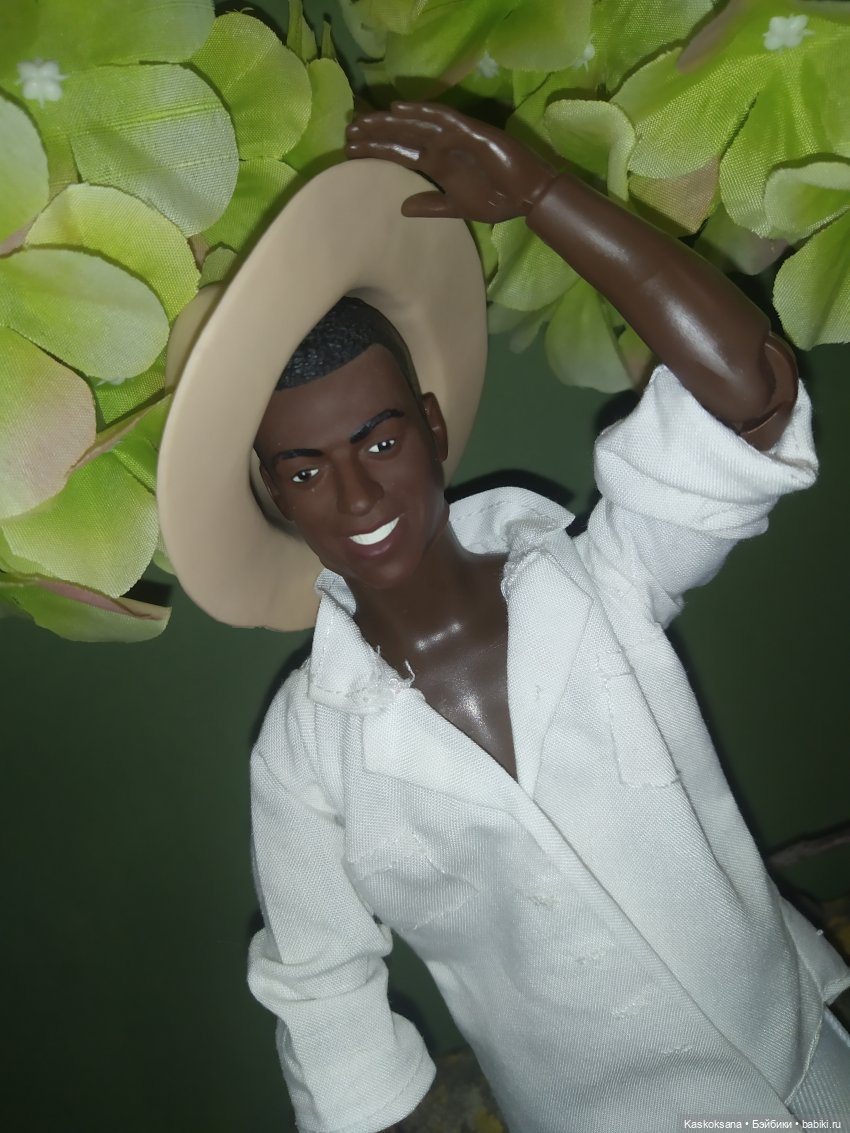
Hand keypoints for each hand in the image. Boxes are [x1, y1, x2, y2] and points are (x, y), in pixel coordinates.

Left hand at [345, 101, 554, 221]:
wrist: (526, 196)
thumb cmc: (496, 200)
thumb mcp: (457, 209)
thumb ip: (431, 205)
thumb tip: (402, 208)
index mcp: (436, 164)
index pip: (399, 152)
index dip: (375, 149)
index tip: (349, 150)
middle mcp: (440, 147)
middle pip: (401, 135)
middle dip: (375, 132)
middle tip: (348, 131)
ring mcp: (454, 137)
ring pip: (415, 124)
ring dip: (390, 121)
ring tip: (365, 120)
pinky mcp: (470, 132)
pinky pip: (442, 118)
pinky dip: (422, 112)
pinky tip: (399, 110)